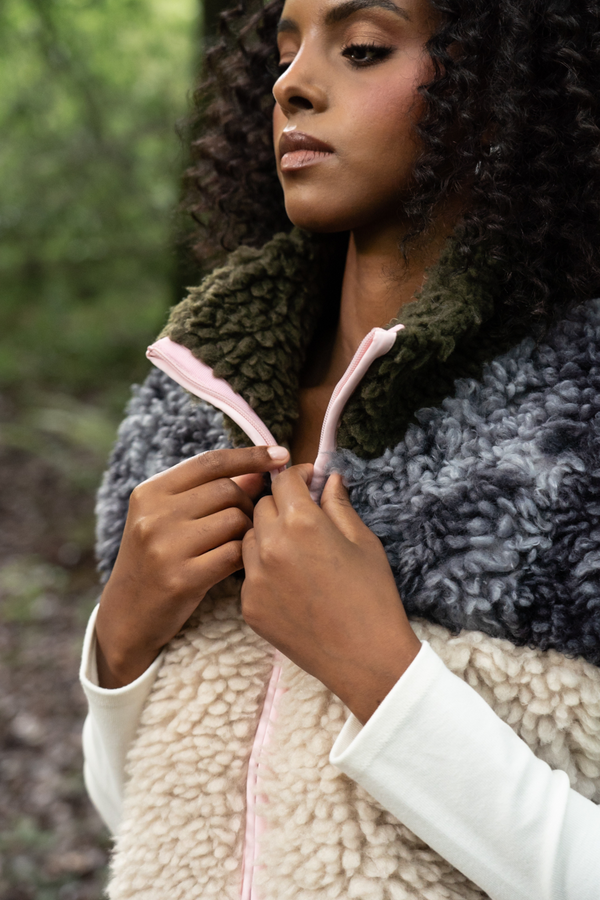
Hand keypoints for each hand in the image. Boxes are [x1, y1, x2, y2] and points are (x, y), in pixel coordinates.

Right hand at [95, 445, 288, 687]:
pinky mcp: (182, 579)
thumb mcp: (172, 519)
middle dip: (246, 503)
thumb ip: (212, 491)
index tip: (280, 455)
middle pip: (227, 490)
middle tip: (246, 522)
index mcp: (149, 492)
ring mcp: (165, 548)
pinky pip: (234, 553)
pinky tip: (237, 563)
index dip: (249, 456)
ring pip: (235, 520)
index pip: (209, 462)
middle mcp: (153, 516)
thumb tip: (259, 470)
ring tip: (238, 543)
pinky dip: (244, 555)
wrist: (128, 615)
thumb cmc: (158, 559)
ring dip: (247, 531)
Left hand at [241, 467, 420, 723]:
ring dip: (267, 535)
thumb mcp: (363, 542)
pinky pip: (248, 573)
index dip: (297, 475)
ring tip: (296, 552)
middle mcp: (270, 545)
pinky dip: (264, 570)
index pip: (284, 481)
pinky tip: (291, 583)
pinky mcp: (249, 605)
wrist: (365, 657)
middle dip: (282, 504)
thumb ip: (339, 505)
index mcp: (301, 523)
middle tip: (305, 518)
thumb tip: (328, 479)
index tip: (308, 480)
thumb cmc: (373, 596)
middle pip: (262, 506)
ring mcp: (255, 577)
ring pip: (249, 538)